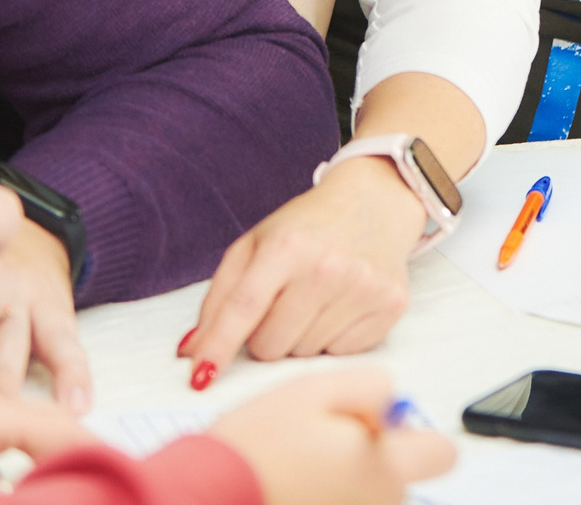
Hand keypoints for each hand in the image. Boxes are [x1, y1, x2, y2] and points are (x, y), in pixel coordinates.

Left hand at [185, 160, 423, 378]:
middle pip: (271, 346)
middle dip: (265, 337)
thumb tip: (190, 352)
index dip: (217, 348)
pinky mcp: (390, 306)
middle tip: (281, 305)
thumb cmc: (306, 227)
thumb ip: (219, 298)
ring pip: (304, 356)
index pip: (243, 310)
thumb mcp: (254, 245)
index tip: (199, 379)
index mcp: (287, 246)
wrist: (374, 202)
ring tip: (314, 301)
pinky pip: (342, 355)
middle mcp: (327, 267)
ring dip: (300, 338)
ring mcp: (363, 288)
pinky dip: (333, 339)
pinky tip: (340, 306)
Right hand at [210, 369, 454, 504]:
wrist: (205, 496)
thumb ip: (373, 387)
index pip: (442, 453)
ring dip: (347, 477)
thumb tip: (392, 403)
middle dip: (372, 453)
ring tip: (298, 462)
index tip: (377, 423)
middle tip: (320, 438)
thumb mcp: (317, 389)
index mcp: (386, 468)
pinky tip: (292, 486)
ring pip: (369, 493)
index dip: (414, 432)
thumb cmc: (257, 446)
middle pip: (401, 475)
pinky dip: (325, 496)